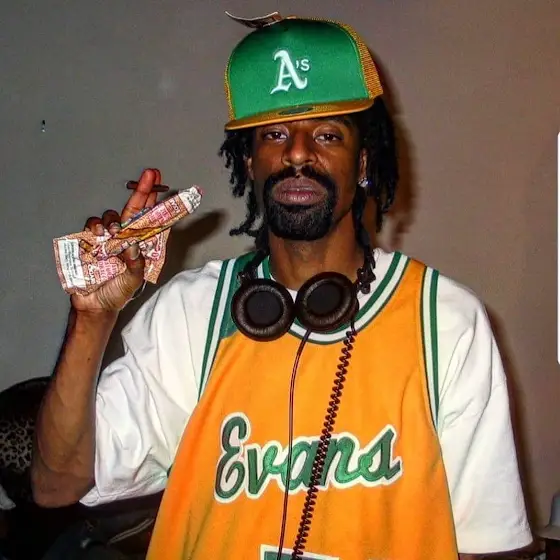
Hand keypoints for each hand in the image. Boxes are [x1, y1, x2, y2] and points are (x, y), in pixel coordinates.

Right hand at [71, 168, 168, 313]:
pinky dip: (96, 226)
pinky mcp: (89, 242)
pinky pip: (92, 226)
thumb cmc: (118, 293)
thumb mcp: (133, 281)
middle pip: (134, 209)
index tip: (163, 186)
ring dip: (115, 218)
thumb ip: (135, 264)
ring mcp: (107, 238)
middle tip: (150, 174)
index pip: (150, 220)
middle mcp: (125, 238)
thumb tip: (133, 245)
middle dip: (142, 190)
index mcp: (140, 246)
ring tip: (115, 231)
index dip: (156, 203)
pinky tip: (100, 236)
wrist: (95, 306)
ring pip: (112, 216)